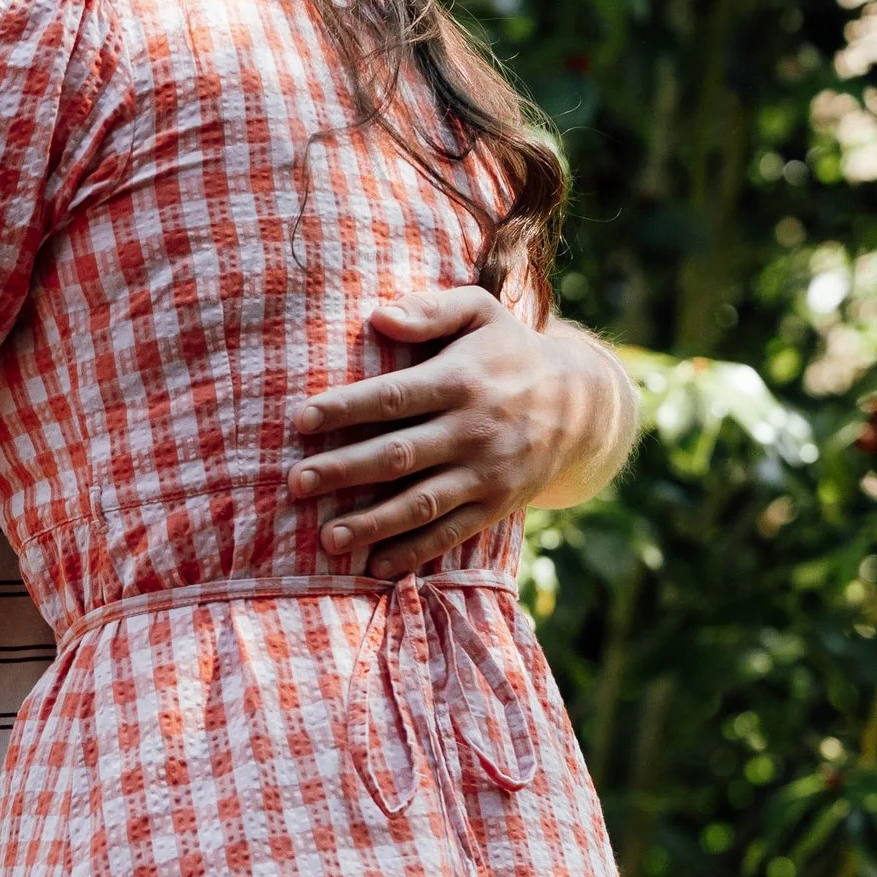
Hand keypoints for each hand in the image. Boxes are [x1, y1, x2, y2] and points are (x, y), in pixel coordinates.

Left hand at [286, 288, 634, 576]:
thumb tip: (378, 317)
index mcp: (461, 380)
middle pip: (398, 455)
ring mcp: (485, 473)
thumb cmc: (509, 351)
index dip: (344, 409)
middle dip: (343, 471)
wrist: (581, 404)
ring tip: (326, 538)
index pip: (392, 396)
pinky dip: (414, 552)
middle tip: (295, 483)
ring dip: (372, 523)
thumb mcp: (480, 312)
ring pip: (420, 503)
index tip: (299, 421)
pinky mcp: (495, 506)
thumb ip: (430, 309)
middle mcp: (472, 430)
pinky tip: (375, 566)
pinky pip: (450, 534)